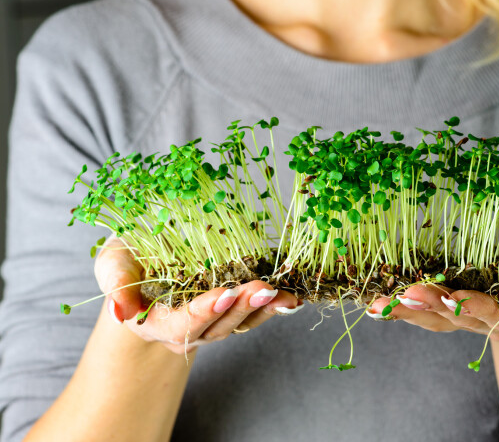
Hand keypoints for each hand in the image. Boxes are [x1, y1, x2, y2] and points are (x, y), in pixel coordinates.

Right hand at [94, 237, 302, 353]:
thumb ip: (115, 283)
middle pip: (218, 326)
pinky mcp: (231, 312)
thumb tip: (121, 310)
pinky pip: (253, 315)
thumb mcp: (113, 264)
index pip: (183, 322)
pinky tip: (291, 298)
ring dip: (262, 310)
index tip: (226, 293)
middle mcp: (188, 330)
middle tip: (262, 289)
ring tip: (282, 294)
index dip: (205, 310)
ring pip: (240, 324)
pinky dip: (273, 308)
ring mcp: (213, 324)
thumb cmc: (128, 262)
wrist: (145, 269)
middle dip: (242, 308)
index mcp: (157, 321)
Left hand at [367, 264, 498, 347]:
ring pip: (434, 318)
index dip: (479, 306)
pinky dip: (400, 309)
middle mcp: (491, 322)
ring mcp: (469, 321)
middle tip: (405, 292)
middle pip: (458, 316)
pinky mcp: (455, 314)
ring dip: (406, 309)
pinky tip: (373, 303)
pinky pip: (425, 315)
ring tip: (377, 302)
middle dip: (432, 304)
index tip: (457, 298)